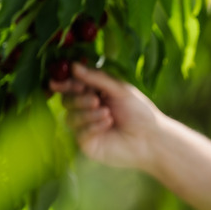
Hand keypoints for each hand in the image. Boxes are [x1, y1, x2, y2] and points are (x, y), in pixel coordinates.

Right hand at [49, 63, 163, 170]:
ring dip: (87, 113)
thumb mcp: (120, 90)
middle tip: (95, 100)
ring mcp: (86, 127)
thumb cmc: (140, 112)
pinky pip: (79, 132)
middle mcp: (88, 110)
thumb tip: (74, 66)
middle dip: (78, 99)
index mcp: (95, 94)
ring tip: (107, 114)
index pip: (72, 86)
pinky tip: (108, 124)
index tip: (59, 82)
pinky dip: (92, 125)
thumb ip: (97, 78)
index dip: (65, 83)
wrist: (151, 139)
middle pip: (67, 101)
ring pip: (70, 117)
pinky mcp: (87, 143)